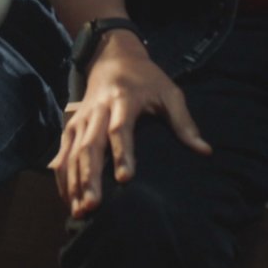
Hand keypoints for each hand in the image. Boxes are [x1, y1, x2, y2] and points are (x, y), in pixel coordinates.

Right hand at [48, 36, 208, 217]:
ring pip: (72, 153)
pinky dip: (62, 176)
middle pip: (90, 146)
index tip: (126, 179)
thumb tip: (205, 151)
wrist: (113, 57)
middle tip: (93, 206)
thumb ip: (184, 122)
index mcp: (123, 100)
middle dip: (89, 178)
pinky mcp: (71, 124)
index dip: (122, 154)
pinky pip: (62, 152)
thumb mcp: (169, 92)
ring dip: (73, 182)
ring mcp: (81, 118)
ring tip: (79, 210)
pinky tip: (66, 199)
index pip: (120, 130)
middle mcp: (98, 110)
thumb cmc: (146, 79)